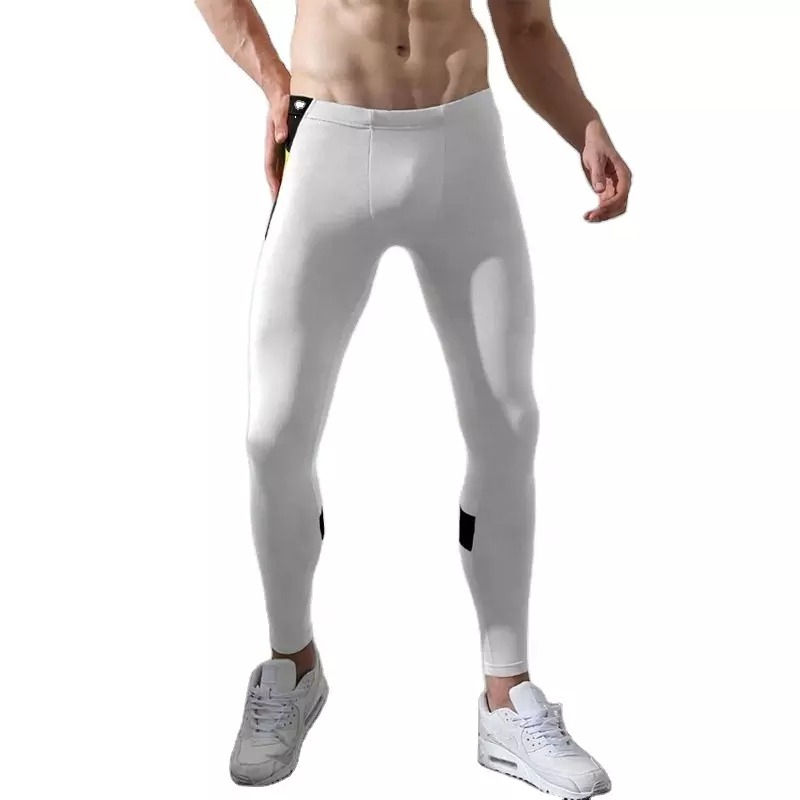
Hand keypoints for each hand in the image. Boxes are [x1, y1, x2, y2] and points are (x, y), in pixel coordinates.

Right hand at [265, 83, 289, 199]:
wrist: (280, 87)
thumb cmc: (281, 97)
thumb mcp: (281, 108)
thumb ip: (280, 123)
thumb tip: (280, 139)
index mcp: (272, 141)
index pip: (271, 168)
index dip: (274, 183)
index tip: (277, 196)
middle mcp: (275, 145)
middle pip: (275, 172)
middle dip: (278, 189)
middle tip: (283, 205)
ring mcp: (280, 144)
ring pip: (281, 168)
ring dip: (284, 181)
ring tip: (290, 197)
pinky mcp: (288, 141)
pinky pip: (288, 160)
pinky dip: (292, 171)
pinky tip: (299, 178)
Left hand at [581, 120, 631, 222]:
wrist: (594, 142)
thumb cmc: (596, 147)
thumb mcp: (595, 158)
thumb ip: (597, 174)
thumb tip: (599, 190)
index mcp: (624, 174)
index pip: (622, 194)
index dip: (611, 204)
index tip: (598, 208)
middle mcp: (623, 183)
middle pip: (620, 205)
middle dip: (607, 213)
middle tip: (590, 217)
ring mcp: (616, 188)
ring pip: (614, 209)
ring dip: (603, 216)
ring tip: (587, 217)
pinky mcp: (608, 192)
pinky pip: (606, 207)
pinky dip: (599, 212)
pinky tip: (588, 216)